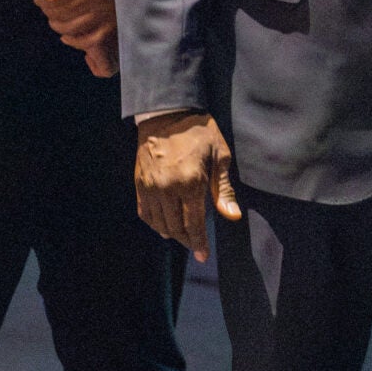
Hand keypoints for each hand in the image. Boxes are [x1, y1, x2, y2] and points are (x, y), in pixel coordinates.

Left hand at [34, 0, 116, 75]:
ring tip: (56, 18)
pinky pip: (90, 42)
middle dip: (48, 11)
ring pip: (70, 28)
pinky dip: (76, 42)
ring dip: (58, 25)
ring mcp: (107, 14)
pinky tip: (70, 36)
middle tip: (46, 6)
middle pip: (60, 13)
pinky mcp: (115, 26)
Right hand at [135, 111, 239, 260]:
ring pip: (159, 223)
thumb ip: (223, 189)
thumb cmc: (199, 133)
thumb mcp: (220, 155)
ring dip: (171, 233)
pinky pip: (145, 213)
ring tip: (181, 236)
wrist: (167, 114)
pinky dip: (154, 223)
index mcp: (191, 182)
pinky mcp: (139, 183)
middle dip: (187, 240)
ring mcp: (151, 187)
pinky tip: (163, 225)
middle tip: (196, 246)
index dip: (199, 242)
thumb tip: (231, 215)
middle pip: (176, 227)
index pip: (194, 223)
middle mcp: (168, 188)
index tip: (203, 256)